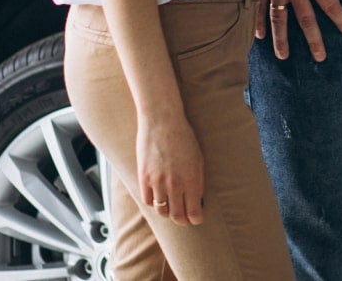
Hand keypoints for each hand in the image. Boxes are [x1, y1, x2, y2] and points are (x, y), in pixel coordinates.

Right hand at [137, 109, 204, 226]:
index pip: (194, 211)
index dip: (196, 219)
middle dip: (182, 220)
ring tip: (171, 209)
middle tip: (184, 220)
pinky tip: (157, 198)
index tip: (196, 219)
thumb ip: (197, 180)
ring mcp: (158, 182)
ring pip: (162, 211)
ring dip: (167, 212)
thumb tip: (198, 199)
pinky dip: (153, 203)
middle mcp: (176, 184)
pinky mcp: (144, 178)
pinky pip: (148, 201)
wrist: (162, 122)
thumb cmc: (184, 137)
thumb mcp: (198, 158)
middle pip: (177, 215)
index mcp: (192, 180)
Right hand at [256, 0, 341, 61]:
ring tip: (284, 57)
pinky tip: (259, 36)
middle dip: (314, 40)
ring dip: (282, 39)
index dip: (341, 19)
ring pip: (279, 19)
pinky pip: (260, 7)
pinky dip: (259, 22)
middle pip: (306, 19)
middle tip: (320, 58)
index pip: (331, 4)